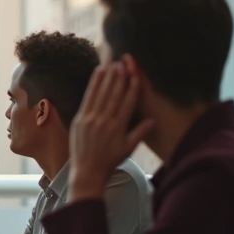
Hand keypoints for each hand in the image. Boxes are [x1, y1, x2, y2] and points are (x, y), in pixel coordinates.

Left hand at [68, 62, 155, 200]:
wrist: (87, 171)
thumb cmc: (110, 161)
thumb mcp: (128, 149)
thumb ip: (140, 133)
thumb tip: (153, 119)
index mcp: (118, 127)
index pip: (127, 103)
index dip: (132, 88)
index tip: (136, 75)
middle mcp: (104, 121)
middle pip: (114, 95)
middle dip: (119, 78)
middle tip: (124, 62)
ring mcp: (90, 119)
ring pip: (100, 94)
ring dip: (107, 78)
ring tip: (112, 64)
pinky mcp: (80, 119)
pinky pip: (88, 98)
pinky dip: (93, 85)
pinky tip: (97, 74)